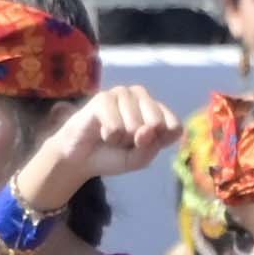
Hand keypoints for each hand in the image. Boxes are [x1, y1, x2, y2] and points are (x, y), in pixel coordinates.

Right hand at [33, 83, 187, 194]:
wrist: (79, 158)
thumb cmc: (111, 156)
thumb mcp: (138, 160)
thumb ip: (149, 149)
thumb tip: (146, 130)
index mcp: (157, 110)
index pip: (174, 127)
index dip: (159, 143)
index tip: (142, 146)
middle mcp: (142, 97)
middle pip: (157, 123)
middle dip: (138, 141)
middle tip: (123, 141)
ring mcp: (122, 94)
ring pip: (136, 126)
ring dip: (120, 140)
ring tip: (110, 136)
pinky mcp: (103, 98)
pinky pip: (116, 127)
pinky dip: (108, 137)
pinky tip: (100, 131)